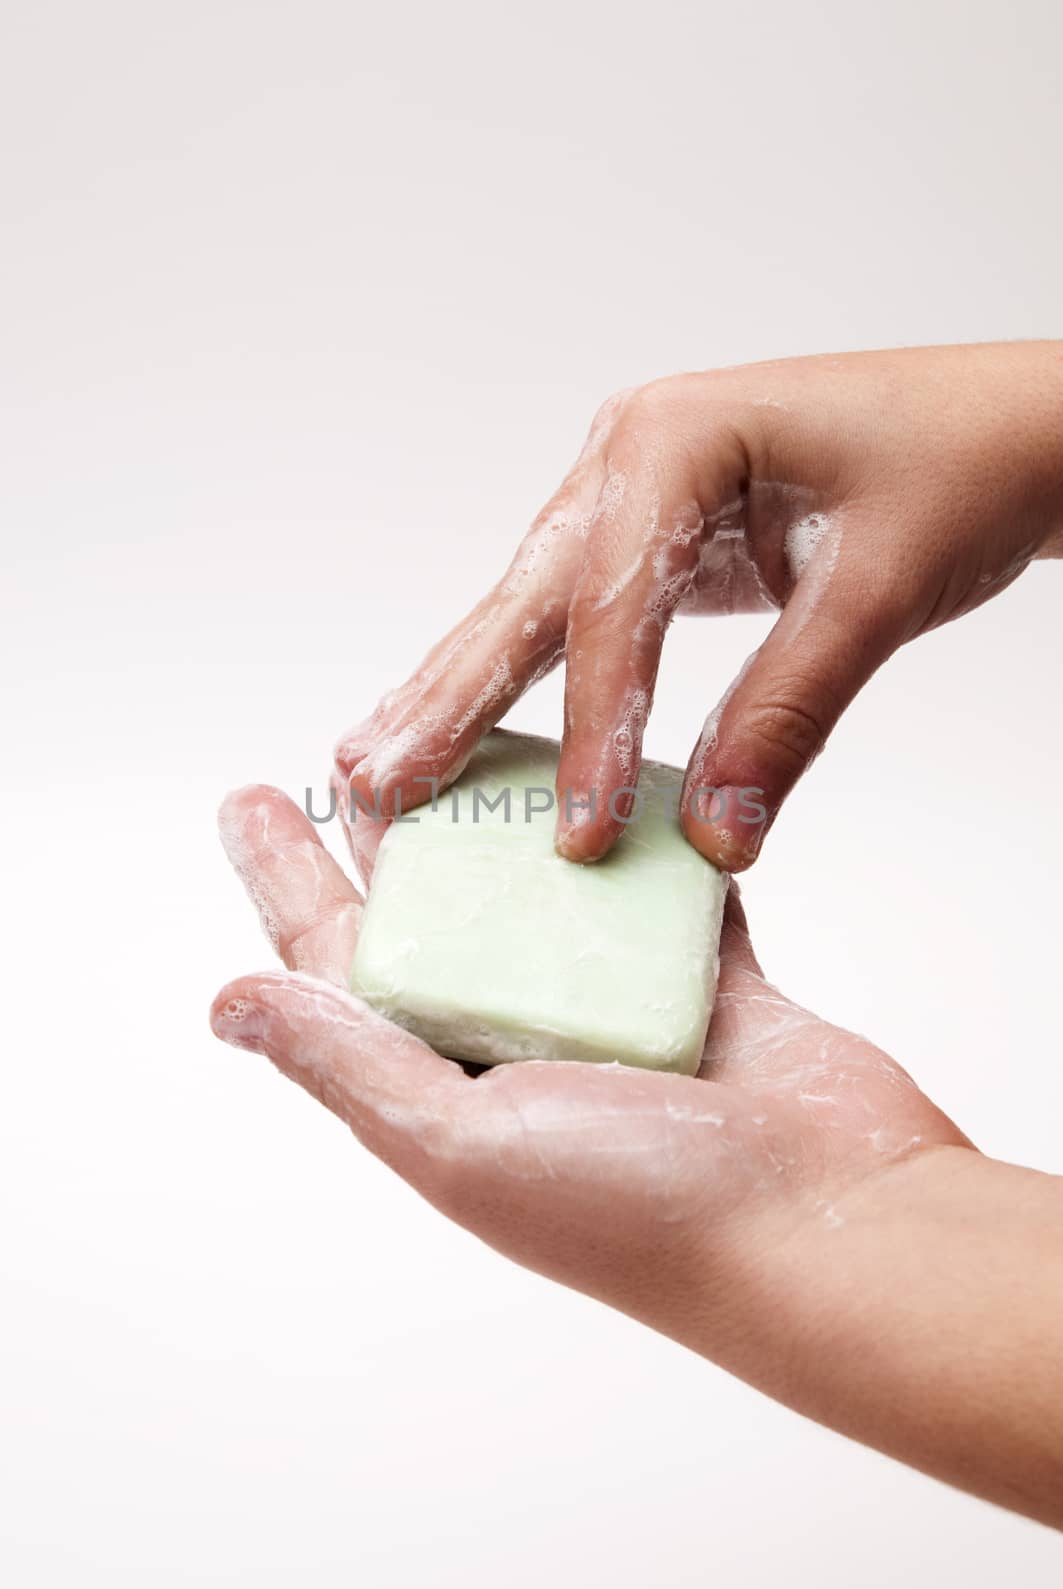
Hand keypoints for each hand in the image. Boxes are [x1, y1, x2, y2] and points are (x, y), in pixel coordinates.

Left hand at [210, 784, 966, 1377]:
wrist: (834, 1227)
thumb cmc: (642, 1208)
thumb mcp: (459, 1141)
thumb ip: (350, 1062)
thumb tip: (227, 1006)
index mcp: (446, 1090)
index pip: (339, 967)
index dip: (287, 882)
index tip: (247, 800)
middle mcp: (520, 1049)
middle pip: (436, 913)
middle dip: (391, 833)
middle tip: (357, 747)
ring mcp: (615, 1014)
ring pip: (544, 893)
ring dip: (509, 821)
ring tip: (472, 736)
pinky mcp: (705, 985)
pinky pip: (658, 892)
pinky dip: (641, 841)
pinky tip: (614, 775)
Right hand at [334, 341, 1062, 868]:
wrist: (1007, 428)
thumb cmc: (955, 470)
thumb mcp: (876, 592)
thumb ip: (787, 711)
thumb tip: (713, 832)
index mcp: (678, 438)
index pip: (614, 605)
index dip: (594, 729)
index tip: (579, 835)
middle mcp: (632, 455)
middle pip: (528, 597)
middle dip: (450, 698)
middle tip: (374, 781)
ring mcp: (633, 490)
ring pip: (529, 607)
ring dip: (458, 691)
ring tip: (376, 764)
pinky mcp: (650, 533)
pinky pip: (571, 617)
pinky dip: (518, 679)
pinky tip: (461, 727)